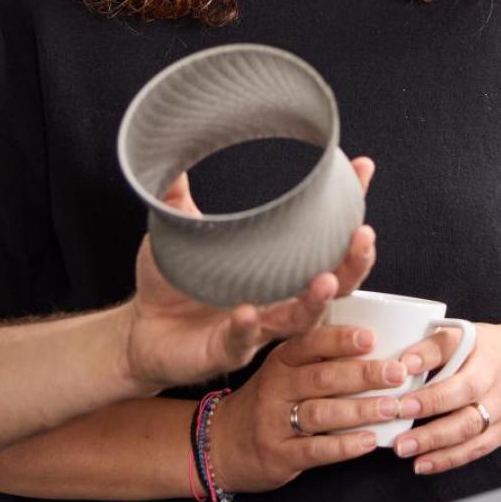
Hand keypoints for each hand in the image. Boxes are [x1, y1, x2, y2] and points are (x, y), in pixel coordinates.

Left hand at [120, 160, 376, 391]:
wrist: (137, 333)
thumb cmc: (169, 284)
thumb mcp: (176, 234)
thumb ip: (177, 199)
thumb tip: (171, 151)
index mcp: (277, 267)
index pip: (323, 236)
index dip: (347, 206)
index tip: (362, 169)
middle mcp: (277, 297)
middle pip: (335, 283)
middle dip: (355, 262)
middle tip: (363, 235)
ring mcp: (256, 326)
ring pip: (300, 318)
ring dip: (316, 300)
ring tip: (323, 280)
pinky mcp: (227, 350)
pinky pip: (243, 339)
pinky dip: (247, 325)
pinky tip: (247, 310)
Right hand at [212, 322, 426, 493]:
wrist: (221, 443)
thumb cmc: (268, 402)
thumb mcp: (284, 372)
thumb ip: (321, 359)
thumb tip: (381, 345)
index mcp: (281, 361)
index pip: (310, 343)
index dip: (340, 339)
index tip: (372, 336)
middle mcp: (275, 387)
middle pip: (321, 377)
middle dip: (363, 374)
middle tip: (397, 372)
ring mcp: (273, 422)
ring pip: (320, 413)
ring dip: (360, 410)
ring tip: (393, 407)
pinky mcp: (277, 455)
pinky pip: (314, 450)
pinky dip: (344, 446)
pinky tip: (369, 441)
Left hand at [389, 321, 500, 475]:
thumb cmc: (487, 351)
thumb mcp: (464, 335)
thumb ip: (431, 347)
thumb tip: (396, 364)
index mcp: (481, 345)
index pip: (451, 346)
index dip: (426, 357)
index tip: (401, 367)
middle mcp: (496, 375)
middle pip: (463, 391)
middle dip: (428, 404)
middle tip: (396, 413)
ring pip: (469, 426)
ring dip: (433, 439)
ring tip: (403, 447)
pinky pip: (476, 448)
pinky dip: (448, 458)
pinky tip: (423, 464)